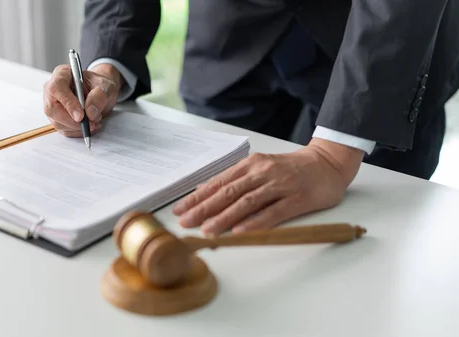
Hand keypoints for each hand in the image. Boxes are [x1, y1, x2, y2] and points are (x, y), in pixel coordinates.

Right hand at [43, 63, 121, 136]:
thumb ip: (99, 96)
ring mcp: (52, 105)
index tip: (80, 116)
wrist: (100, 93)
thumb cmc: (99, 85)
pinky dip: (78, 132)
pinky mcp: (57, 118)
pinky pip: (63, 130)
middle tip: (90, 124)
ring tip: (95, 121)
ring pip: (57, 122)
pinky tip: (90, 126)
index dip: (68, 103)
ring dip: (77, 127)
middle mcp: (52, 90)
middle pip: (52, 109)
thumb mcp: (105, 86)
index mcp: (62, 74)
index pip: (57, 88)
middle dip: (72, 121)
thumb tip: (90, 113)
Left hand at [172, 138, 363, 234]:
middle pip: (228, 193)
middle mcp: (262, 172)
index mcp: (251, 165)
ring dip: (225, 217)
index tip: (180, 210)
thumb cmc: (290, 168)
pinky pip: (273, 212)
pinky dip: (255, 222)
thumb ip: (235, 180)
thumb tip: (204, 192)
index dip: (197, 197)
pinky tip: (240, 231)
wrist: (327, 163)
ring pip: (247, 202)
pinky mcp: (297, 198)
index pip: (218, 183)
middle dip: (204, 209)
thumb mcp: (259, 168)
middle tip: (186, 223)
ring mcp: (280, 185)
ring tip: (208, 230)